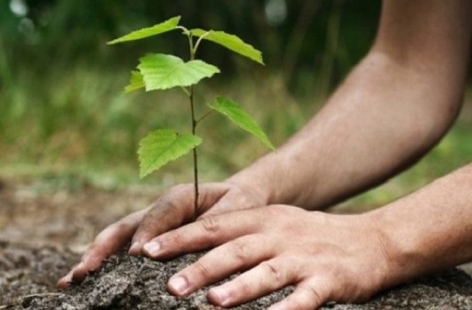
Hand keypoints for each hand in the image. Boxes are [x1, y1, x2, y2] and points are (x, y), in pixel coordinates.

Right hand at [57, 180, 267, 287]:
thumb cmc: (240, 204)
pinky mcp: (149, 238)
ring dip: (94, 258)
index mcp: (181, 196)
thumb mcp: (237, 208)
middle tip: (85, 273)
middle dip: (103, 249)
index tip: (138, 255)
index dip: (148, 232)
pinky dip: (103, 265)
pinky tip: (85, 283)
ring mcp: (150, 225)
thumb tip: (196, 242)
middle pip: (125, 226)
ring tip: (72, 281)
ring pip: (117, 239)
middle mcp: (159, 210)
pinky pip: (122, 250)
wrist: (240, 199)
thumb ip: (217, 221)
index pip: (161, 213)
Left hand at [141, 205, 392, 309]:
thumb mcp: (276, 224)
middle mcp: (280, 235)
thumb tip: (196, 253)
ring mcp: (304, 257)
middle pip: (235, 249)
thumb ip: (240, 234)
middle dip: (202, 267)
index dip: (180, 237)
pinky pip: (305, 298)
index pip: (214, 226)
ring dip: (240, 288)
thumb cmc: (312, 235)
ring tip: (213, 302)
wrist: (373, 239)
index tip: (148, 250)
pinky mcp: (329, 280)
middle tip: (170, 285)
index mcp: (263, 219)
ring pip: (267, 272)